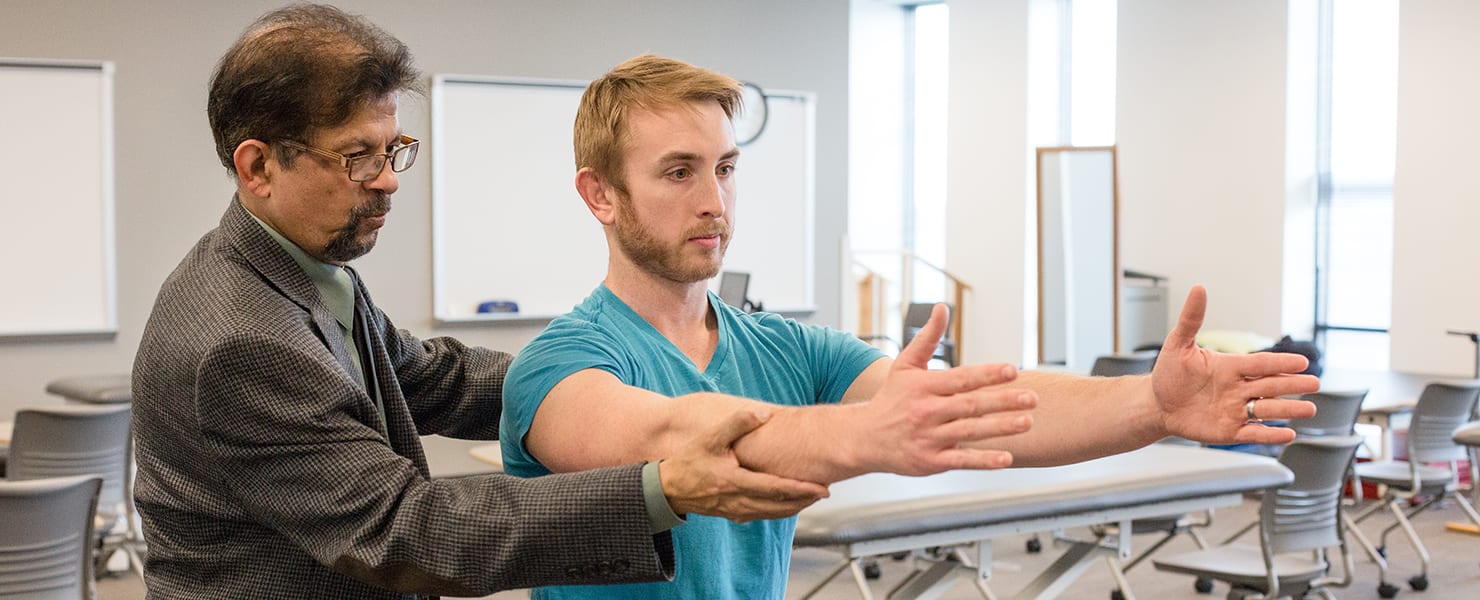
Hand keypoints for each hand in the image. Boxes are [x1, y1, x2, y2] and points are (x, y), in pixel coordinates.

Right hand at [659, 409, 829, 522]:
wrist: (667, 489)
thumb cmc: (689, 461)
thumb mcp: (710, 438)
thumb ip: (737, 423)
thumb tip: (763, 413)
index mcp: (735, 482)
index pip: (776, 489)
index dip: (801, 490)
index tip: (822, 488)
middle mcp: (738, 501)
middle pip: (780, 506)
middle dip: (804, 500)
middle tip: (824, 491)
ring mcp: (736, 511)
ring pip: (773, 513)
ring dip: (795, 507)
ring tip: (812, 497)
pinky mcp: (733, 514)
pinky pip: (762, 515)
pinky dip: (779, 510)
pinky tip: (788, 503)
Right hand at [854, 304, 1036, 475]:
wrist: (864, 437)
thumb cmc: (891, 398)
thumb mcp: (904, 365)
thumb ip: (927, 338)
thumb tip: (942, 307)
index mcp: (924, 386)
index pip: (961, 378)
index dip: (987, 374)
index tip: (1012, 370)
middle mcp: (927, 411)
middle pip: (970, 405)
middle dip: (1003, 401)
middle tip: (1032, 398)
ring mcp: (929, 438)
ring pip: (970, 431)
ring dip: (1000, 428)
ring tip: (1027, 421)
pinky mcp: (931, 461)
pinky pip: (961, 460)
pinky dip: (984, 460)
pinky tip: (1007, 457)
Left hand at [1151, 285, 1318, 444]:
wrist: (1157, 403)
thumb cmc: (1170, 373)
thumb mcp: (1178, 344)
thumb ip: (1191, 319)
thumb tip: (1199, 289)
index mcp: (1230, 367)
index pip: (1260, 363)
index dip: (1280, 363)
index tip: (1303, 361)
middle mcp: (1238, 388)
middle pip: (1270, 385)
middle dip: (1292, 385)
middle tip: (1315, 384)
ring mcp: (1235, 410)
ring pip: (1267, 409)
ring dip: (1288, 409)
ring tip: (1310, 409)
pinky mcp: (1229, 431)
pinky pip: (1253, 434)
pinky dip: (1270, 434)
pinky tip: (1288, 433)